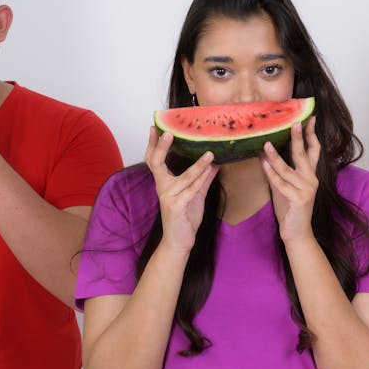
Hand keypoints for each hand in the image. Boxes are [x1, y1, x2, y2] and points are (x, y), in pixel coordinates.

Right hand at [146, 127, 216, 253]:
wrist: (180, 240)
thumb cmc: (185, 217)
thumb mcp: (196, 194)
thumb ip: (204, 178)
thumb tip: (215, 162)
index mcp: (164, 182)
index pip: (154, 159)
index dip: (153, 144)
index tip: (154, 128)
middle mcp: (163, 187)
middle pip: (156, 163)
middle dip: (161, 147)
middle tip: (169, 133)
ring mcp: (168, 197)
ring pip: (184, 177)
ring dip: (198, 165)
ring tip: (210, 153)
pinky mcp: (176, 207)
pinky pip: (191, 190)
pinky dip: (201, 180)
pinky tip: (211, 171)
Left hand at [262, 117, 319, 242]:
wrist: (296, 233)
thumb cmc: (290, 209)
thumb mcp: (282, 186)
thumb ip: (277, 171)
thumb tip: (263, 153)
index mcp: (309, 175)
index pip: (313, 151)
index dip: (312, 135)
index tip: (310, 119)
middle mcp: (311, 180)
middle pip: (304, 155)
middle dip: (299, 138)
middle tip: (294, 122)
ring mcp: (306, 190)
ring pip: (288, 169)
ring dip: (276, 157)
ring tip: (266, 144)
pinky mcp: (299, 200)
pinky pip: (282, 184)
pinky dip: (272, 175)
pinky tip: (265, 165)